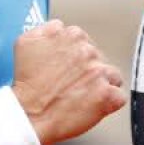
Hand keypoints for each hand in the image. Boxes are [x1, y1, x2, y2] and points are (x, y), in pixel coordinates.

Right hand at [11, 19, 124, 144]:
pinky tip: (93, 106)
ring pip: (110, 74)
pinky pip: (118, 96)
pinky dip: (108, 103)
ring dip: (100, 84)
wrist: (28, 114)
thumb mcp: (25, 43)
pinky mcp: (107, 94)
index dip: (73, 56)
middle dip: (87, 69)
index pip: (81, 40)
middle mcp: (86, 50)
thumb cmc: (26, 86)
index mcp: (70, 35)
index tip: (67, 66)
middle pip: (96, 57)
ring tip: (82, 96)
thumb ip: (44, 30)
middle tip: (71, 83)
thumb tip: (56, 30)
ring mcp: (99, 71)